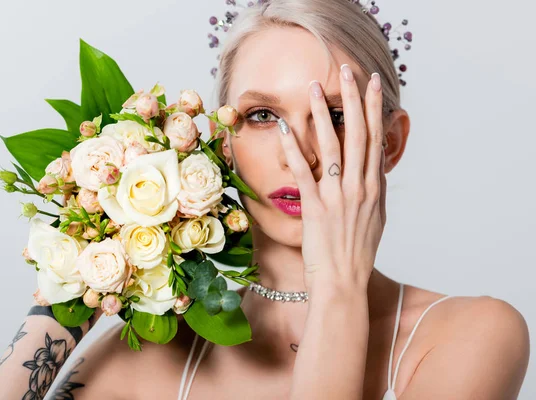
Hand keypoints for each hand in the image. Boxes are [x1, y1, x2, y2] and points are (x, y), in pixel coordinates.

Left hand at [277, 64, 386, 296]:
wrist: (344, 283)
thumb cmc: (357, 254)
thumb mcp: (375, 219)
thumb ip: (374, 191)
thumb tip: (373, 168)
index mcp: (374, 188)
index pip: (376, 140)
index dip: (375, 109)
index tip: (374, 84)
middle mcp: (359, 187)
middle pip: (357, 134)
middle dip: (354, 99)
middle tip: (348, 70)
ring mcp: (337, 196)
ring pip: (331, 146)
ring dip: (323, 114)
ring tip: (316, 87)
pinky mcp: (315, 207)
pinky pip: (303, 172)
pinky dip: (294, 149)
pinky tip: (286, 128)